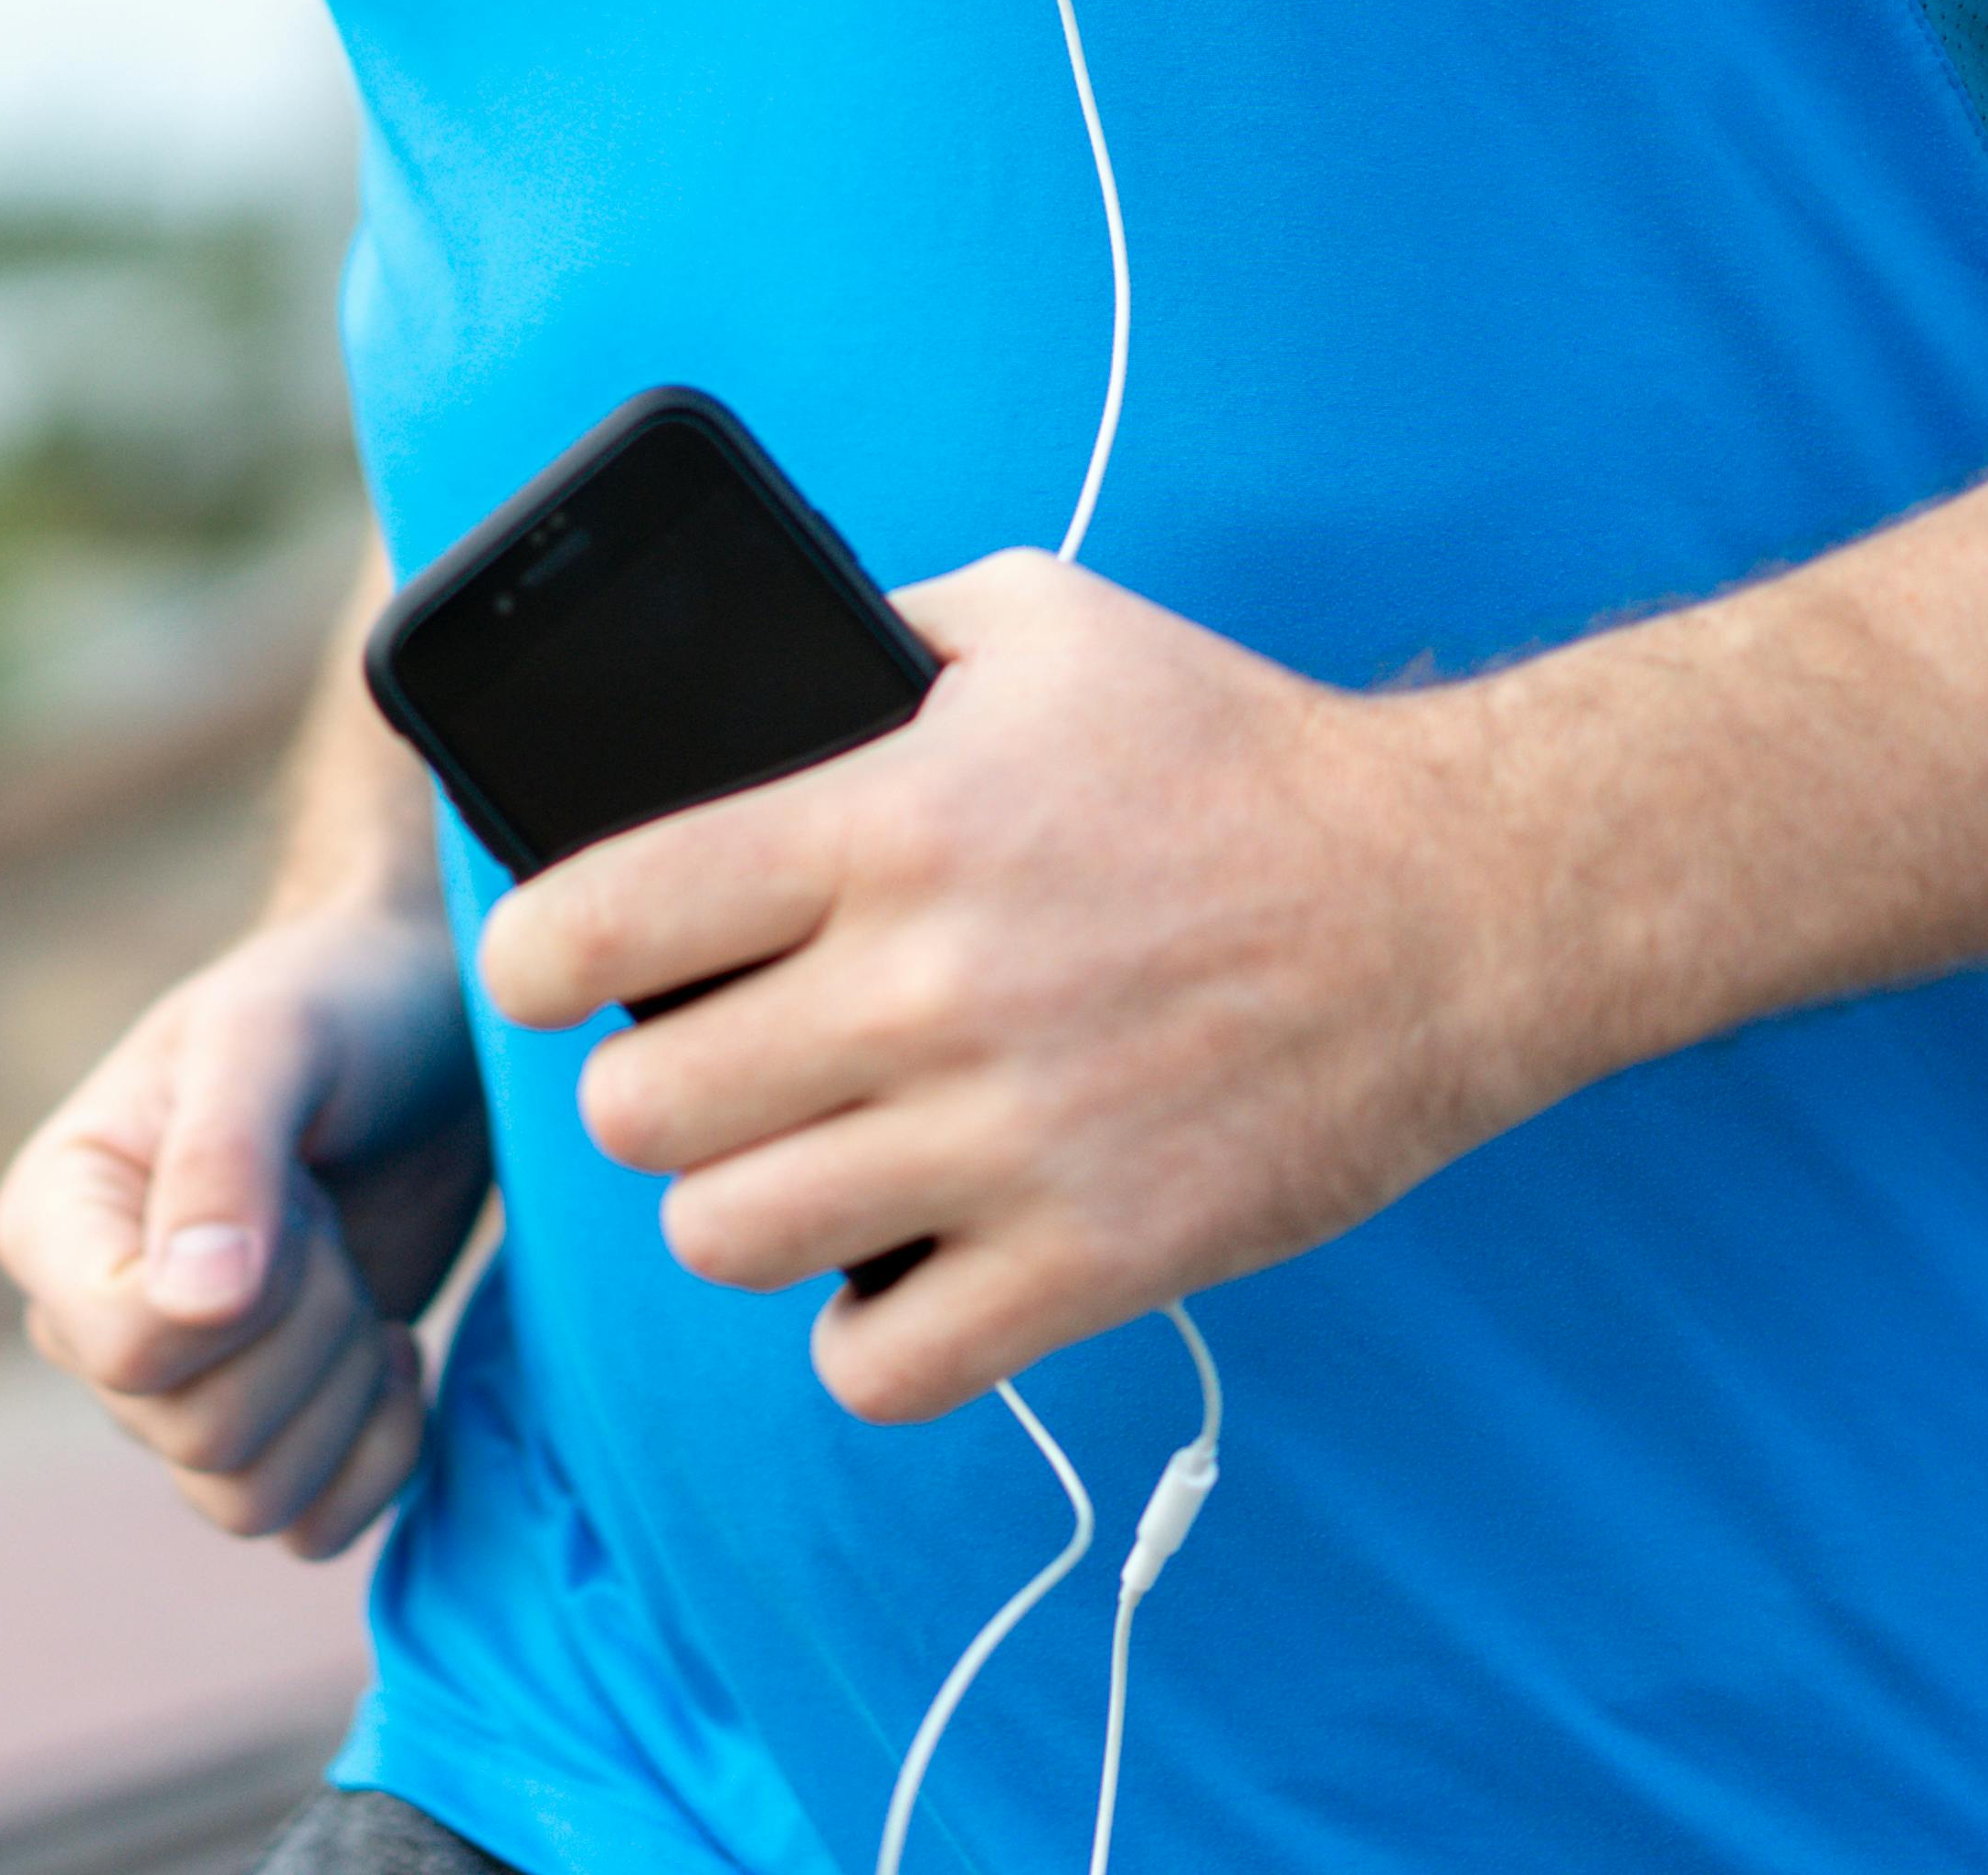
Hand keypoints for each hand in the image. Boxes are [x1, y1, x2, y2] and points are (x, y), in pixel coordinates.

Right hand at [0, 901, 490, 1555]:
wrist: (424, 1026)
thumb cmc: (337, 1006)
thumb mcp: (273, 1040)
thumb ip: (223, 1156)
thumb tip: (191, 1306)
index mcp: (53, 1224)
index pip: (122, 1350)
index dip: (246, 1299)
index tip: (291, 1188)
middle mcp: (92, 1326)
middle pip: (200, 1437)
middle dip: (311, 1329)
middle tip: (329, 1217)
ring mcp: (180, 1392)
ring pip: (249, 1501)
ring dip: (343, 1392)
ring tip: (353, 1273)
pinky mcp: (274, 1431)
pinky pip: (313, 1528)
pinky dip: (381, 1455)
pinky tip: (397, 1348)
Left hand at [472, 551, 1565, 1425]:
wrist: (1454, 901)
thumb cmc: (1232, 751)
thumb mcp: (1040, 622)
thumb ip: (866, 637)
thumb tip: (722, 682)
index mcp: (886, 820)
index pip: (596, 920)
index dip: (533, 956)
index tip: (550, 968)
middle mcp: (927, 986)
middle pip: (638, 1110)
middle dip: (644, 1090)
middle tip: (698, 1068)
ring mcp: (1011, 1136)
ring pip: (727, 1242)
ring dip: (736, 1210)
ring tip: (790, 1164)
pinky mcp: (1097, 1256)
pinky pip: (881, 1364)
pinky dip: (864, 1336)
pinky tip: (894, 1267)